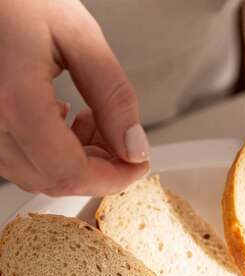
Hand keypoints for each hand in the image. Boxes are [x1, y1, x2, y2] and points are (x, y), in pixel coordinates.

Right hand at [0, 0, 148, 196]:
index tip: (138, 164)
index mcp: (15, 100)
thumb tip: (134, 148)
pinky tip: (63, 119)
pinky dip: (53, 154)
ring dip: (78, 162)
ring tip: (91, 118)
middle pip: (57, 181)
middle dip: (100, 169)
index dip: (114, 177)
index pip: (72, 172)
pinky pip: (21, 162)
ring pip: (40, 177)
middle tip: (120, 138)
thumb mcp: (79, 36)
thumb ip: (112, 97)